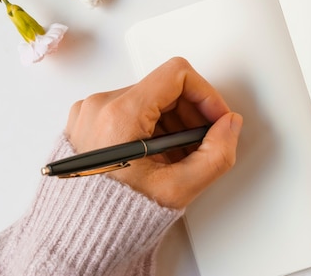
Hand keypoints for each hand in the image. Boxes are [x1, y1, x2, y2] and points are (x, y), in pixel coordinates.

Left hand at [65, 57, 242, 209]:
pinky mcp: (87, 120)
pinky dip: (152, 127)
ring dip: (174, 122)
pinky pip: (131, 109)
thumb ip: (216, 154)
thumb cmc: (116, 216)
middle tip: (200, 143)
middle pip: (165, 88)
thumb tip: (229, 125)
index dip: (206, 94)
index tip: (215, 116)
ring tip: (177, 155)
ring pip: (150, 98)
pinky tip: (158, 154)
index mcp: (119, 115)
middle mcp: (100, 106)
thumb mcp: (178, 188)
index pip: (177, 75)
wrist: (80, 235)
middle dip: (191, 113)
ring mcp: (90, 112)